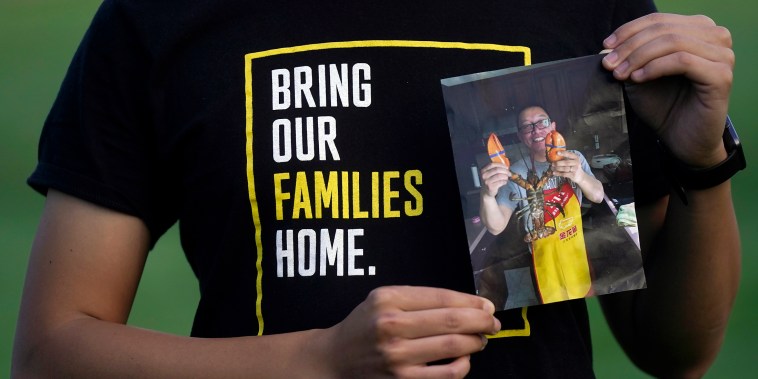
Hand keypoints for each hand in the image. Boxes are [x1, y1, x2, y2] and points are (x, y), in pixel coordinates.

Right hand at [325, 286, 499, 377]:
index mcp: (389, 299)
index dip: (472, 301)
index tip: (487, 304)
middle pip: (453, 321)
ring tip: (481, 338)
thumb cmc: (366, 324)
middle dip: (482, 320)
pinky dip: (464, 365)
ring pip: (454, 348)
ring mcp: (398, 356)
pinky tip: (464, 359)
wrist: (336, 359)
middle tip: (493, 322)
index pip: (442, 298)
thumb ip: (421, 298)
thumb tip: (471, 304)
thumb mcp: (383, 298)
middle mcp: (392, 326)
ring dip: (477, 341)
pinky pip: (447, 374)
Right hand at [479, 163, 510, 197]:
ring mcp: (487, 181)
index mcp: (484, 170)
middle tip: (509, 173)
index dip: (501, 165)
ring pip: (499, 176)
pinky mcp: (490, 187)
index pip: (492, 165)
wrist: (486, 192)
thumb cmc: (490, 181)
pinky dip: (504, 181)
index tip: (506, 167)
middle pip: (497, 170)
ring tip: (507, 178)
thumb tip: (506, 167)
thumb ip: (496, 169)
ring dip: (505, 176)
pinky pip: (501, 182)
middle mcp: (484, 175)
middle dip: (505, 171)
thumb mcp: (490, 174)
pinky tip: (505, 182)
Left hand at [551, 151, 584, 181]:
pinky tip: (554, 173)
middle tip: (552, 163)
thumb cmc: (573, 167)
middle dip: (558, 163)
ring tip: (552, 168)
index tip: (557, 152)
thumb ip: (566, 158)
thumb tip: (555, 155)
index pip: (569, 154)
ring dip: (557, 168)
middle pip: (566, 162)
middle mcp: (576, 163)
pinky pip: (564, 174)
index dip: (563, 153)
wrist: (580, 176)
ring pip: (565, 169)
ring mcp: (575, 169)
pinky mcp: (573, 175)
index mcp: (576, 157)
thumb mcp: (572, 161)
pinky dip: (558, 173)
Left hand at [602, 13, 733, 167]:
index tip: (606, 46)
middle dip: (630, 46)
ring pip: (673, 42)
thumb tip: (607, 46)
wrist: (681, 139)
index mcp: (698, 30)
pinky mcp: (721, 75)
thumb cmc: (664, 106)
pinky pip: (682, 61)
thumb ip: (629, 57)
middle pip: (664, 29)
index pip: (659, 20)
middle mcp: (715, 37)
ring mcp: (722, 55)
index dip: (629, 30)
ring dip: (640, 57)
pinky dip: (655, 68)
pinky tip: (638, 79)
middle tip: (609, 64)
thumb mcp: (640, 75)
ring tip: (621, 74)